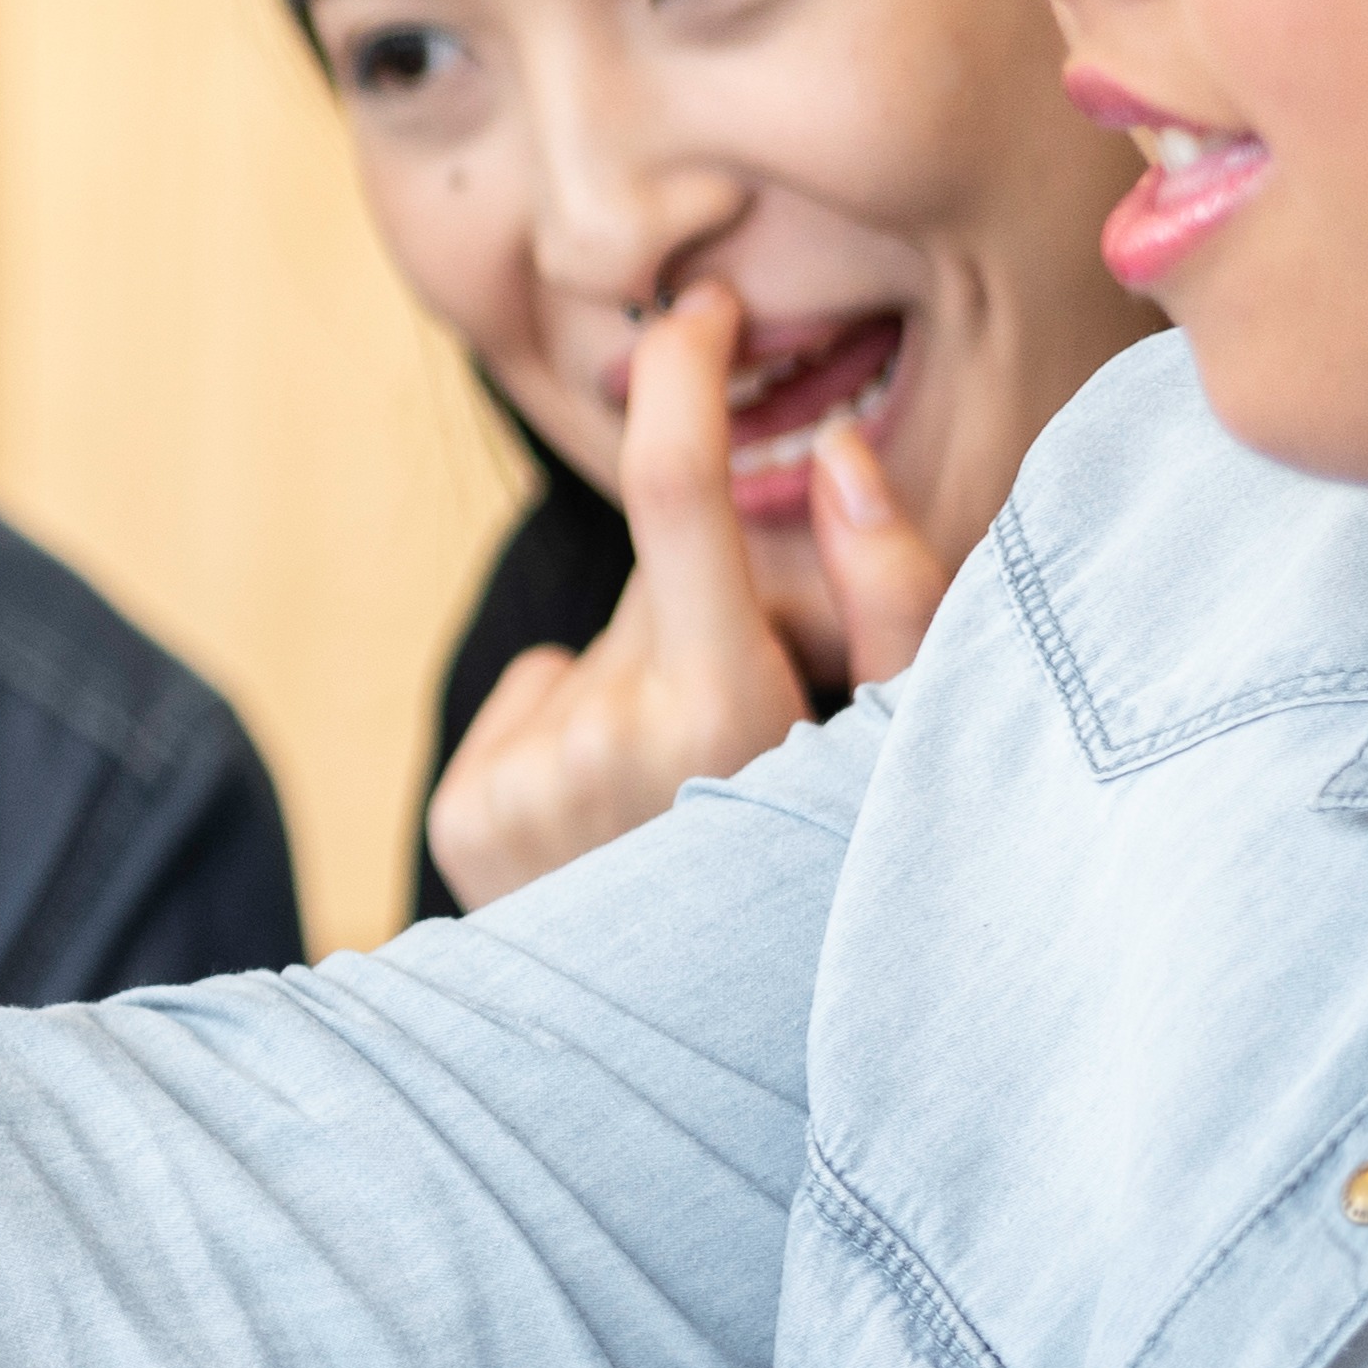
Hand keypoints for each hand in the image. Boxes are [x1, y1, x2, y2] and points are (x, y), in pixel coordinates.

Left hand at [425, 282, 951, 909]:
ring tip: (685, 799)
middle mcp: (607, 748)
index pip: (677, 494)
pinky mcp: (465, 817)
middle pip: (657, 585)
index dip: (682, 377)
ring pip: (598, 650)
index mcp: (721, 720)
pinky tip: (614, 817)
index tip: (693, 310)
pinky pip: (537, 698)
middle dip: (709, 617)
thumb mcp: (902, 740)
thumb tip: (833, 449)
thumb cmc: (824, 889)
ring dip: (644, 688)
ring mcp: (522, 786)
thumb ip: (892, 591)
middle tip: (751, 733)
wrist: (684, 1057)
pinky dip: (575, 733)